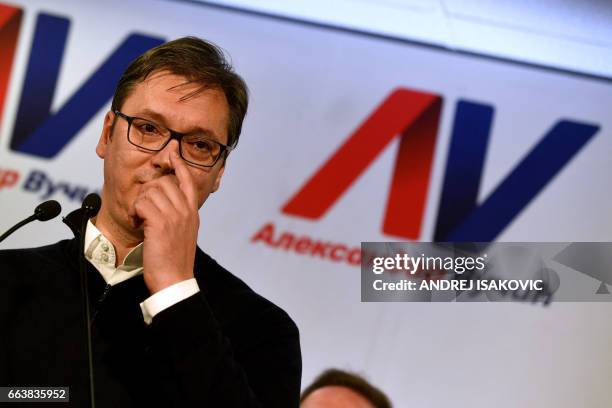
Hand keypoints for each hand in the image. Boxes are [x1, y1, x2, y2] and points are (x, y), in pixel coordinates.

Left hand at [134, 152, 199, 293]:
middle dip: (149, 192)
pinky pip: (142, 204)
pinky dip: (135, 213)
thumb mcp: (185, 234)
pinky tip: (137, 225)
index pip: (188, 182)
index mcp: (193, 213)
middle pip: (164, 182)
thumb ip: (180, 217)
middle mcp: (185, 211)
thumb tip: (166, 205)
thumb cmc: (176, 260)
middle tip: (143, 210)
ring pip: (150, 192)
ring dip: (140, 204)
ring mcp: (174, 215)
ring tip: (140, 220)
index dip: (180, 167)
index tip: (173, 157)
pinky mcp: (159, 222)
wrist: (174, 279)